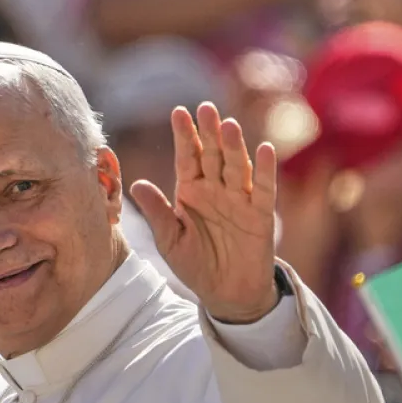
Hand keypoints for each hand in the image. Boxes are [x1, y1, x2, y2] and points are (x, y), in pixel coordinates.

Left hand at [130, 103, 278, 322]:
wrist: (225, 294)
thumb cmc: (195, 264)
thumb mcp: (169, 241)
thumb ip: (156, 213)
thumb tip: (136, 184)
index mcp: (190, 192)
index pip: (187, 158)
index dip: (184, 136)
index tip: (178, 112)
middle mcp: (215, 189)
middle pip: (212, 155)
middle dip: (208, 132)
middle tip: (205, 108)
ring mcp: (239, 200)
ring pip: (236, 166)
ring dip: (234, 146)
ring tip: (229, 125)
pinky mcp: (260, 215)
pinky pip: (263, 189)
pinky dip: (265, 170)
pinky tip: (265, 149)